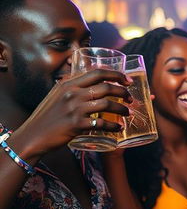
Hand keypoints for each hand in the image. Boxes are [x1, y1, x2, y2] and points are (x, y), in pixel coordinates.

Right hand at [17, 69, 131, 156]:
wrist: (33, 136)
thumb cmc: (47, 116)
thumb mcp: (57, 95)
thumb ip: (73, 88)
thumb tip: (92, 82)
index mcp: (68, 83)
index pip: (97, 73)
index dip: (116, 75)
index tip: (128, 80)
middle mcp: (72, 93)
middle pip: (106, 87)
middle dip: (123, 92)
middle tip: (130, 99)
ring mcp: (74, 109)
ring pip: (107, 104)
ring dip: (122, 109)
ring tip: (128, 113)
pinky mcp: (76, 124)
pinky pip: (102, 123)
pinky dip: (114, 126)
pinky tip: (119, 128)